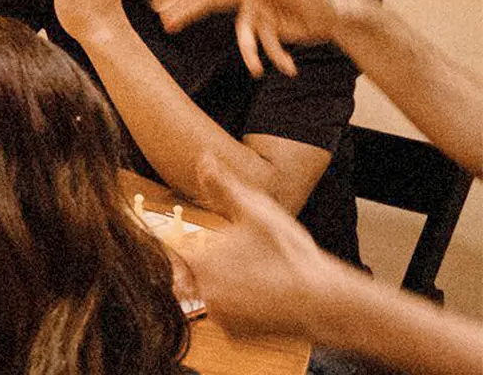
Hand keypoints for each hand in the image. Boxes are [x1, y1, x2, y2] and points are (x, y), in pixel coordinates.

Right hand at [166, 0, 355, 76]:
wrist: (341, 16)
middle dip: (191, 11)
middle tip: (167, 22)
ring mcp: (259, 7)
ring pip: (240, 31)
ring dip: (249, 52)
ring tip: (258, 69)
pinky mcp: (267, 24)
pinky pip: (261, 43)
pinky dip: (274, 56)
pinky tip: (291, 68)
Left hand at [173, 160, 348, 338]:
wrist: (325, 302)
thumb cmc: (291, 255)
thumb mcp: (255, 211)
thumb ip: (222, 186)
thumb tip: (203, 158)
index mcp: (200, 263)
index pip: (169, 250)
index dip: (179, 240)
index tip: (192, 236)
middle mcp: (204, 293)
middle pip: (190, 272)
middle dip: (208, 262)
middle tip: (242, 257)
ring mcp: (220, 317)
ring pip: (210, 293)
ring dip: (224, 283)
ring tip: (257, 273)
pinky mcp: (235, 335)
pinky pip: (227, 314)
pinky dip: (239, 303)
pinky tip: (262, 292)